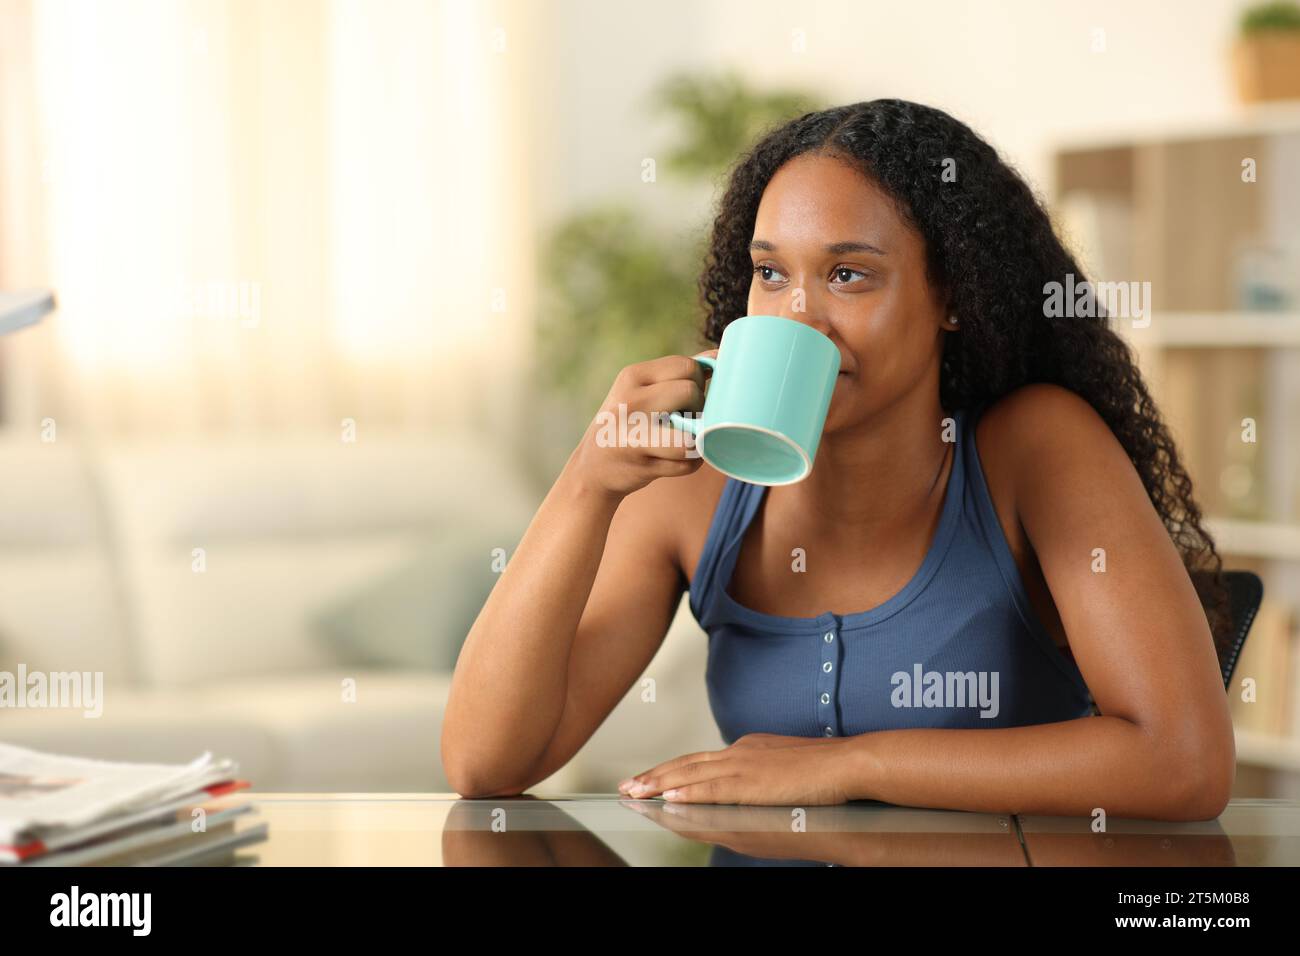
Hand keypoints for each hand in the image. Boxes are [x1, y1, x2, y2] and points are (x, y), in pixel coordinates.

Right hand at [567, 350, 718, 499]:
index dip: (698, 381)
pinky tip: (676, 458)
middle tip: (686, 419)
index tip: (688, 397)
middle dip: (698, 407)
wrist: (593, 467)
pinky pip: (687, 460)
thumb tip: (718, 356)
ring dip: (696, 438)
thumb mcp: (641, 390)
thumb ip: (677, 373)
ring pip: (690, 433)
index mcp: (632, 376)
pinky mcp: (641, 464)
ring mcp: (634, 434)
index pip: (687, 366)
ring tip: (685, 439)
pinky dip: (691, 461)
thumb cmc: (629, 423)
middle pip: (691, 392)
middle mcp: (630, 401)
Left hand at [617, 732, 857, 805]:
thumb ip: (763, 774)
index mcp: (747, 748)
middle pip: (687, 763)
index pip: (701, 760)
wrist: (846, 761)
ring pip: (691, 774)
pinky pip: (711, 789)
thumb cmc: (826, 767)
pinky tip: (669, 798)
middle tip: (628, 785)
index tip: (652, 777)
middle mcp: (739, 751)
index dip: (673, 769)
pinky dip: (687, 793)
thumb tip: (751, 786)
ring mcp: (743, 765)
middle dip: (654, 775)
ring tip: (635, 792)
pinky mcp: (751, 782)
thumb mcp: (785, 765)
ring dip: (659, 784)